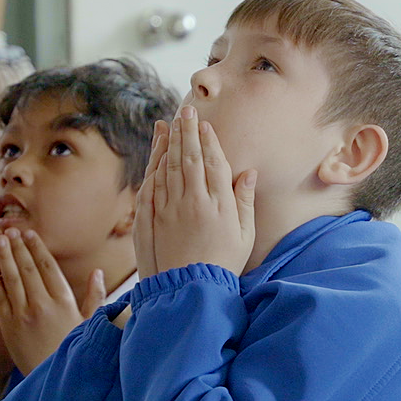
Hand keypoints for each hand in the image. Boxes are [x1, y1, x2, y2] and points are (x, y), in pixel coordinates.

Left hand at [0, 230, 108, 374]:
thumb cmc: (75, 349)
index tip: (30, 233)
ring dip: (3, 257)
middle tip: (9, 229)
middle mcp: (43, 305)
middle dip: (18, 246)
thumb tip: (98, 272)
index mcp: (64, 302)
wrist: (54, 378)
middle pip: (27, 268)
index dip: (38, 248)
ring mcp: (23, 316)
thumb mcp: (89, 322)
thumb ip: (94, 296)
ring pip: (11, 279)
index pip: (48, 267)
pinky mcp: (8, 327)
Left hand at [136, 107, 256, 276]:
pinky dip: (155, 165)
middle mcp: (193, 201)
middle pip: (189, 157)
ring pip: (168, 167)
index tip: (204, 123)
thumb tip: (248, 172)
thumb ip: (244, 201)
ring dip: (169, 142)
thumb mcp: (244, 235)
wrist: (189, 289)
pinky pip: (153, 185)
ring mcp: (170, 208)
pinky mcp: (153, 218)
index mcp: (218, 205)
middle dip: (186, 132)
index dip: (208, 140)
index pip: (212, 162)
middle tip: (185, 111)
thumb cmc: (223, 263)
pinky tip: (157, 153)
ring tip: (169, 124)